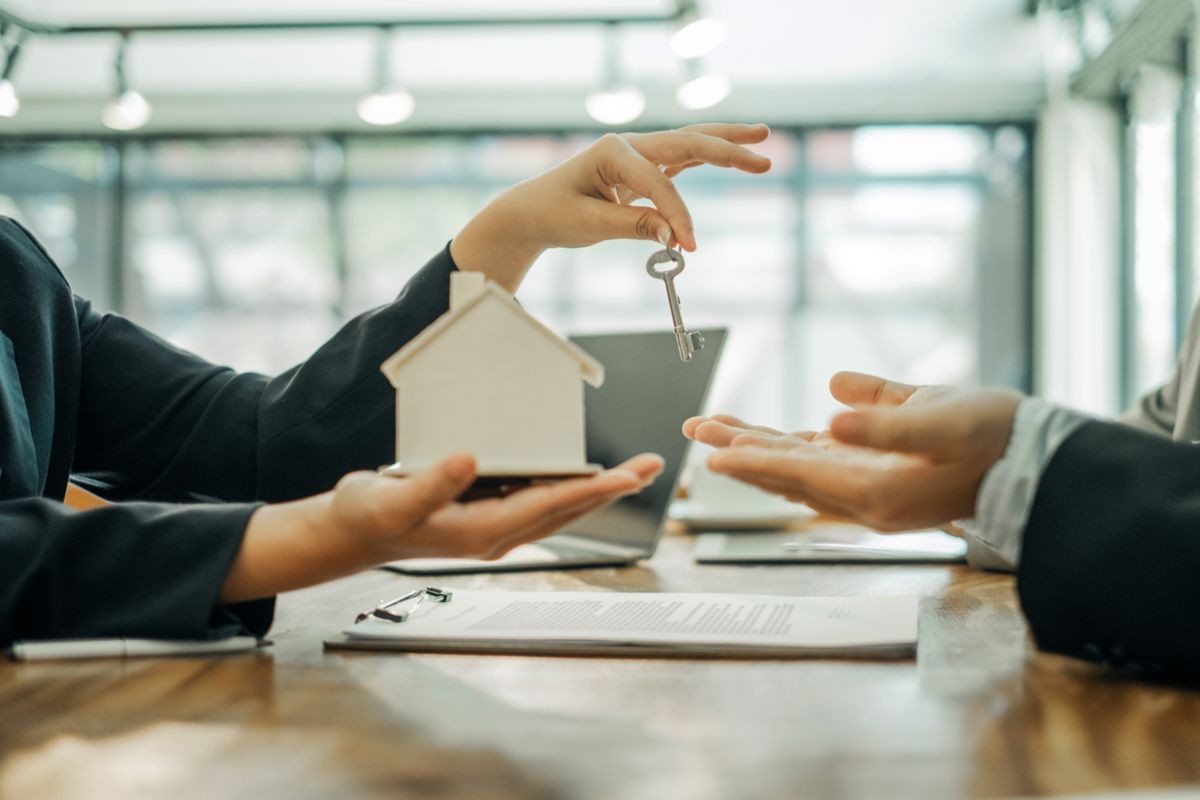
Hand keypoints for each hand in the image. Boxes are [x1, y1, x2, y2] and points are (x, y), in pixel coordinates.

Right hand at [221, 452, 663, 601]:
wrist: (351, 531)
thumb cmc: (369, 516)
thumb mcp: (392, 498)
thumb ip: (430, 482)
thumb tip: (470, 459)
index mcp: (481, 531)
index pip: (549, 505)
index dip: (591, 489)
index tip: (627, 476)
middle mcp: (496, 533)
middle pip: (567, 508)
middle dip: (612, 489)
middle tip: (651, 466)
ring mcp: (494, 525)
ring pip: (558, 506)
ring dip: (597, 488)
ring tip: (631, 470)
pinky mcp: (487, 513)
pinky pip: (539, 499)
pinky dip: (567, 485)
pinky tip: (578, 472)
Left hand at [450, 123, 771, 290]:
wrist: (532, 211)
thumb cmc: (554, 213)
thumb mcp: (588, 225)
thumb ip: (632, 226)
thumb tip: (673, 234)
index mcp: (612, 151)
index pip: (658, 183)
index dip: (677, 214)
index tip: (689, 245)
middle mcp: (629, 145)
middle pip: (687, 142)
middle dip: (727, 151)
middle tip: (764, 160)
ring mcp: (637, 153)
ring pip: (690, 143)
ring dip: (726, 142)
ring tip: (763, 138)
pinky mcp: (642, 168)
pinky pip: (682, 160)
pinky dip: (708, 157)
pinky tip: (734, 153)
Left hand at [682, 371, 1022, 531]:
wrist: (1033, 461)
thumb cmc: (995, 436)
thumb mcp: (942, 420)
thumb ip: (886, 419)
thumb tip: (829, 412)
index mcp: (876, 492)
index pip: (797, 474)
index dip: (751, 460)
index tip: (711, 452)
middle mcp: (863, 498)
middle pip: (785, 472)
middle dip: (737, 449)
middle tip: (694, 427)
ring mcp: (868, 488)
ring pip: (796, 467)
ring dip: (754, 446)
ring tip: (714, 427)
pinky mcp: (876, 474)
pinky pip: (818, 462)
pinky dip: (786, 448)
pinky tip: (763, 438)